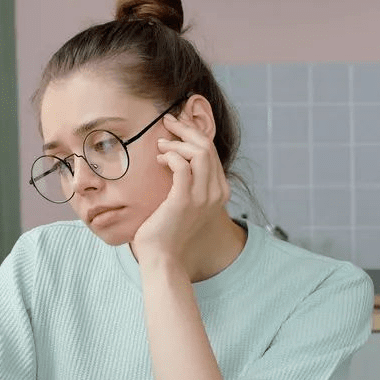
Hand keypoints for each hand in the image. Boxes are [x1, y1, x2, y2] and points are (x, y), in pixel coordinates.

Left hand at [132, 111, 229, 267]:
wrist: (162, 259)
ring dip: (178, 142)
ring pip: (199, 152)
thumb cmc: (166, 231)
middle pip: (207, 147)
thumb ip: (186, 183)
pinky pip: (182, 165)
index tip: (177, 126)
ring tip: (160, 144)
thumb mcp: (183, 203)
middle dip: (187, 129)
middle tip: (168, 121)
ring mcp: (202, 197)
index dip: (194, 134)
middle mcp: (216, 193)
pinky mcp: (184, 201)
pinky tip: (159, 159)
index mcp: (219, 192)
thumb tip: (176, 159)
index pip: (212, 152)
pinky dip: (171, 156)